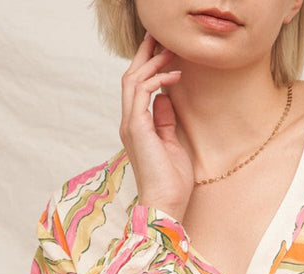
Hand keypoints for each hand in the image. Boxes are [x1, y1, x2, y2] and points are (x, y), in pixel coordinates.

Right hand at [119, 33, 193, 219]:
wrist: (165, 204)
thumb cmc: (171, 182)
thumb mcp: (172, 145)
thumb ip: (166, 122)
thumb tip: (165, 99)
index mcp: (137, 127)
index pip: (137, 89)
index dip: (148, 68)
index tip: (164, 53)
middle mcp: (129, 123)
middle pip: (131, 78)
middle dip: (145, 56)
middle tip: (160, 38)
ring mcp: (131, 125)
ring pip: (133, 80)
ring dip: (151, 62)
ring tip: (170, 51)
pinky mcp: (137, 127)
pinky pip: (142, 92)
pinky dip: (157, 79)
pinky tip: (174, 76)